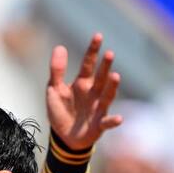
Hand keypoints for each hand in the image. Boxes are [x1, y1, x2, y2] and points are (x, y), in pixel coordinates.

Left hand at [46, 33, 121, 148]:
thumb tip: (60, 47)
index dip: (93, 51)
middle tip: (109, 53)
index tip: (98, 35)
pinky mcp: (99, 125)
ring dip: (112, 87)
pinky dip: (113, 121)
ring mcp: (98, 108)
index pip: (88, 64)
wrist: (64, 137)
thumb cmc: (61, 111)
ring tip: (115, 76)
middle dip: (105, 66)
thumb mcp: (54, 90)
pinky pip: (107, 122)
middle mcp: (93, 93)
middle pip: (100, 77)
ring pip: (107, 96)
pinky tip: (119, 118)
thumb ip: (57, 71)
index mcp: (82, 83)